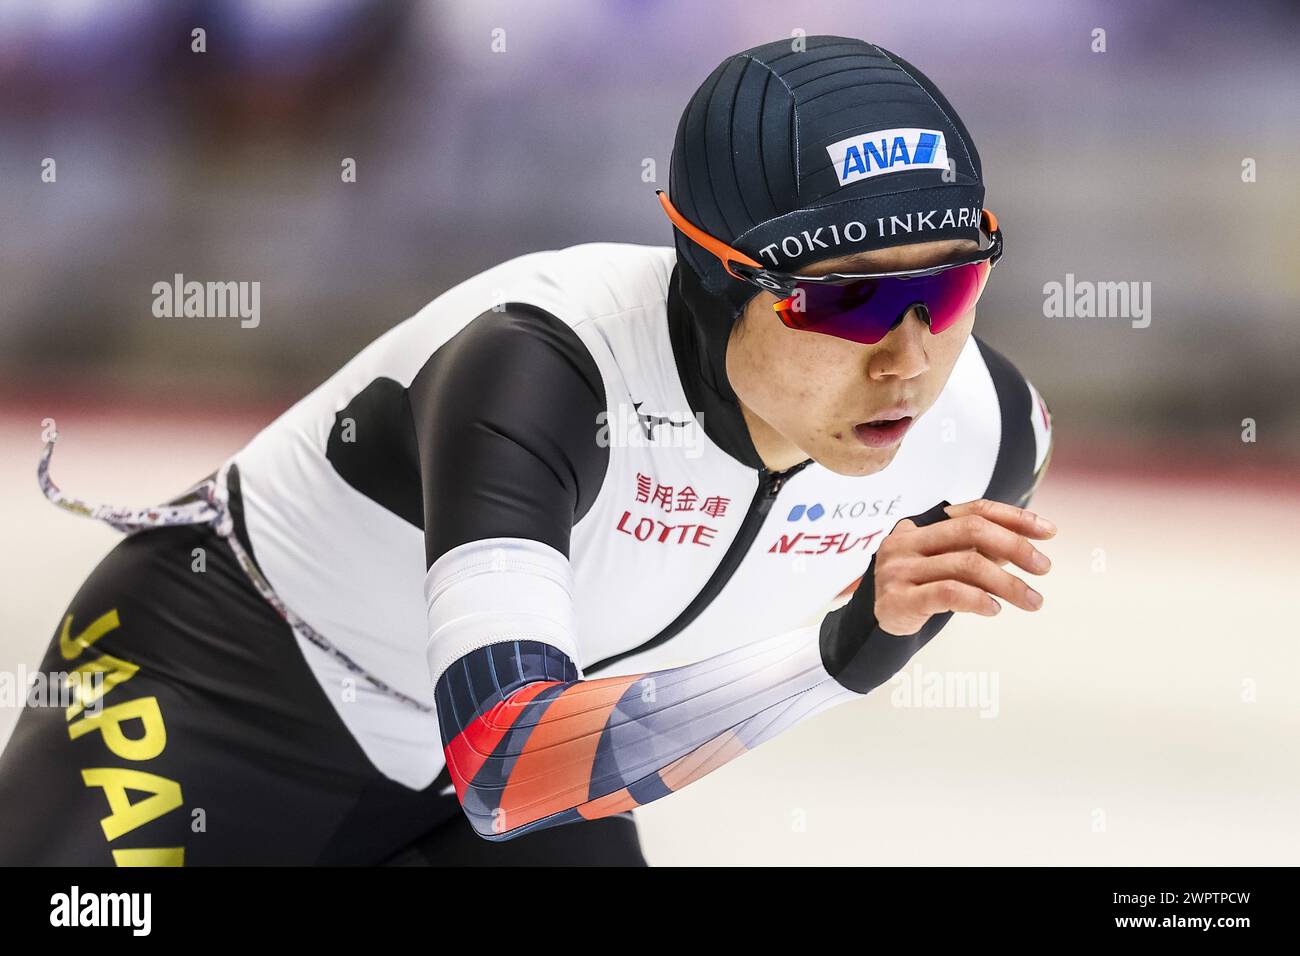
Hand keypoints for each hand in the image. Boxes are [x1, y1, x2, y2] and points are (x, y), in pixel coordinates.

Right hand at [873, 499, 1055, 635]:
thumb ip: (977, 551)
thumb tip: (1026, 541)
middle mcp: (904, 541)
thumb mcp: (945, 565)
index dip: (1014, 517)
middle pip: (971, 530)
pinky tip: (995, 609)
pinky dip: (979, 600)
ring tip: (1032, 600)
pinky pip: (949, 592)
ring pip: (966, 564)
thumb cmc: (917, 592)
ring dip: (1008, 583)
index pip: (973, 511)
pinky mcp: (898, 599)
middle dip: (1016, 546)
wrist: (876, 628)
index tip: (1049, 531)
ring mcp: (898, 569)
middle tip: (1044, 567)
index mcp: (918, 526)